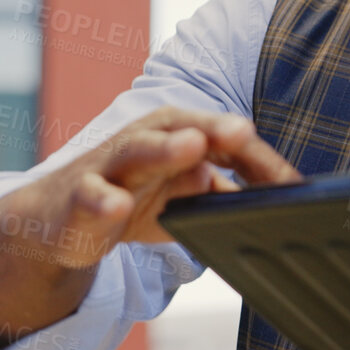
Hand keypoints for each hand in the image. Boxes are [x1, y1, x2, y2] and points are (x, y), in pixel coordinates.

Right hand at [0, 107, 299, 341]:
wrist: (58, 220)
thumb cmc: (129, 198)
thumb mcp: (184, 197)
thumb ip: (224, 193)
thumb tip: (274, 198)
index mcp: (176, 136)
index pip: (225, 142)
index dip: (260, 163)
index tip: (291, 186)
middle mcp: (146, 141)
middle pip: (184, 129)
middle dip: (213, 129)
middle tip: (242, 131)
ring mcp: (111, 167)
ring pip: (139, 151)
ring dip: (165, 149)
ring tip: (191, 146)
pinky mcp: (80, 196)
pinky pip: (92, 196)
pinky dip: (104, 201)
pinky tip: (119, 205)